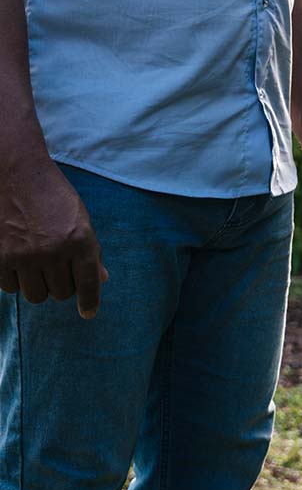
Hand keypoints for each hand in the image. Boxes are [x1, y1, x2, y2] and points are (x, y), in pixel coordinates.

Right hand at [0, 139, 107, 318]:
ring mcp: (25, 256)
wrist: (17, 176)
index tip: (88, 313)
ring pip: (36, 295)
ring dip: (38, 285)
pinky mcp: (0, 259)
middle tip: (57, 268)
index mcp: (80, 239)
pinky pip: (10, 288)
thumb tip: (103, 279)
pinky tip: (18, 262)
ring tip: (37, 264)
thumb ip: (90, 251)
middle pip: (61, 293)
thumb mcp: (80, 218)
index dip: (90, 301)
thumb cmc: (53, 196)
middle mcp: (54, 251)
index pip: (88, 282)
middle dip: (62, 285)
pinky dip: (15, 280)